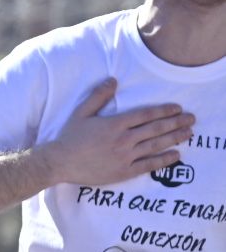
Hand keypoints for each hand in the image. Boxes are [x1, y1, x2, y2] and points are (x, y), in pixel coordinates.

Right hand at [43, 78, 192, 186]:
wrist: (60, 162)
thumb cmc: (69, 137)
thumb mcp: (81, 113)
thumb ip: (98, 96)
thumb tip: (113, 80)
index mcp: (114, 124)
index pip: (146, 115)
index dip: (164, 110)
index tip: (177, 108)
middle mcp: (123, 139)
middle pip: (156, 129)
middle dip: (176, 123)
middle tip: (191, 119)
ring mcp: (125, 156)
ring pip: (156, 145)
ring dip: (175, 138)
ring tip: (189, 133)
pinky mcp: (124, 171)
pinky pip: (149, 165)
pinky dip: (164, 160)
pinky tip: (176, 155)